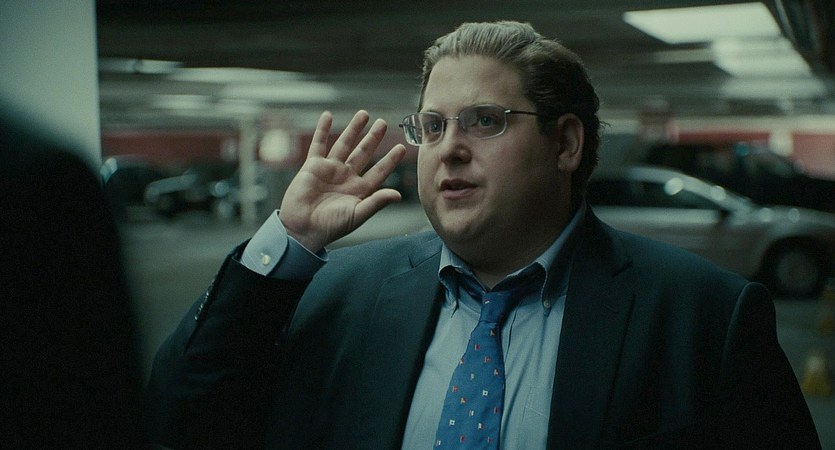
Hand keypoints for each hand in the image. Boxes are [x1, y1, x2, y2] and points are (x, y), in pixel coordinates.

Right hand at [279, 110, 406, 251]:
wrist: (302, 228)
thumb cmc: (330, 227)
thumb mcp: (357, 215)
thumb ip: (376, 202)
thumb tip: (398, 195)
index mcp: (359, 190)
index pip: (379, 171)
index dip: (390, 159)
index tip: (401, 147)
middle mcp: (346, 177)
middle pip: (363, 152)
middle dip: (373, 138)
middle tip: (383, 123)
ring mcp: (330, 170)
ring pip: (344, 144)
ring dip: (353, 129)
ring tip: (363, 114)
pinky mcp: (313, 166)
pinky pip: (318, 144)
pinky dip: (322, 130)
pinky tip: (328, 116)